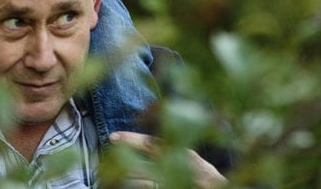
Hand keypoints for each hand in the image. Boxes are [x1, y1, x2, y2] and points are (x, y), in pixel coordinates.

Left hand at [109, 131, 226, 188]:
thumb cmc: (211, 180)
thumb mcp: (196, 161)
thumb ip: (177, 153)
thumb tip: (155, 146)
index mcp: (182, 154)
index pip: (151, 144)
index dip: (131, 139)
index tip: (113, 137)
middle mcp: (177, 168)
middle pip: (141, 164)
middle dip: (123, 162)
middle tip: (109, 159)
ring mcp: (173, 183)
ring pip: (141, 182)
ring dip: (128, 179)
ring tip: (116, 177)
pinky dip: (139, 187)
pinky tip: (128, 185)